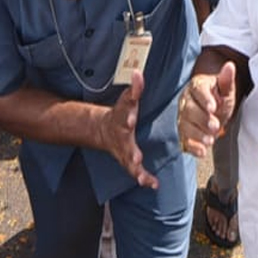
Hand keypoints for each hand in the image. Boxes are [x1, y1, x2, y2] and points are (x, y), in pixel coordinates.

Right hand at [101, 70, 157, 188]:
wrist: (105, 130)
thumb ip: (135, 88)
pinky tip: (153, 184)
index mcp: (122, 118)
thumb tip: (138, 73)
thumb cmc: (121, 114)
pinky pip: (136, 171)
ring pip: (128, 162)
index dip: (130, 117)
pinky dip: (144, 178)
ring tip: (142, 177)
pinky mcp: (128, 161)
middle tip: (136, 156)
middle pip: (125, 143)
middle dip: (130, 150)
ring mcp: (124, 151)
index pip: (126, 112)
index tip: (131, 116)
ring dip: (135, 169)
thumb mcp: (127, 100)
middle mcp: (122, 137)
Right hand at [177, 61, 237, 157]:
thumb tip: (229, 65)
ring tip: (210, 140)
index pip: (198, 91)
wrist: (214, 109)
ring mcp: (183, 118)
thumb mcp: (226, 88)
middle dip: (202, 119)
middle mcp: (186, 101)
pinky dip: (193, 147)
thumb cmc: (219, 97)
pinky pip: (185, 140)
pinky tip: (202, 151)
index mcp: (196, 87)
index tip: (213, 107)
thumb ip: (226, 79)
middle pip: (189, 109)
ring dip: (197, 134)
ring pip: (185, 125)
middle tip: (215, 126)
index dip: (205, 99)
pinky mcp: (184, 132)